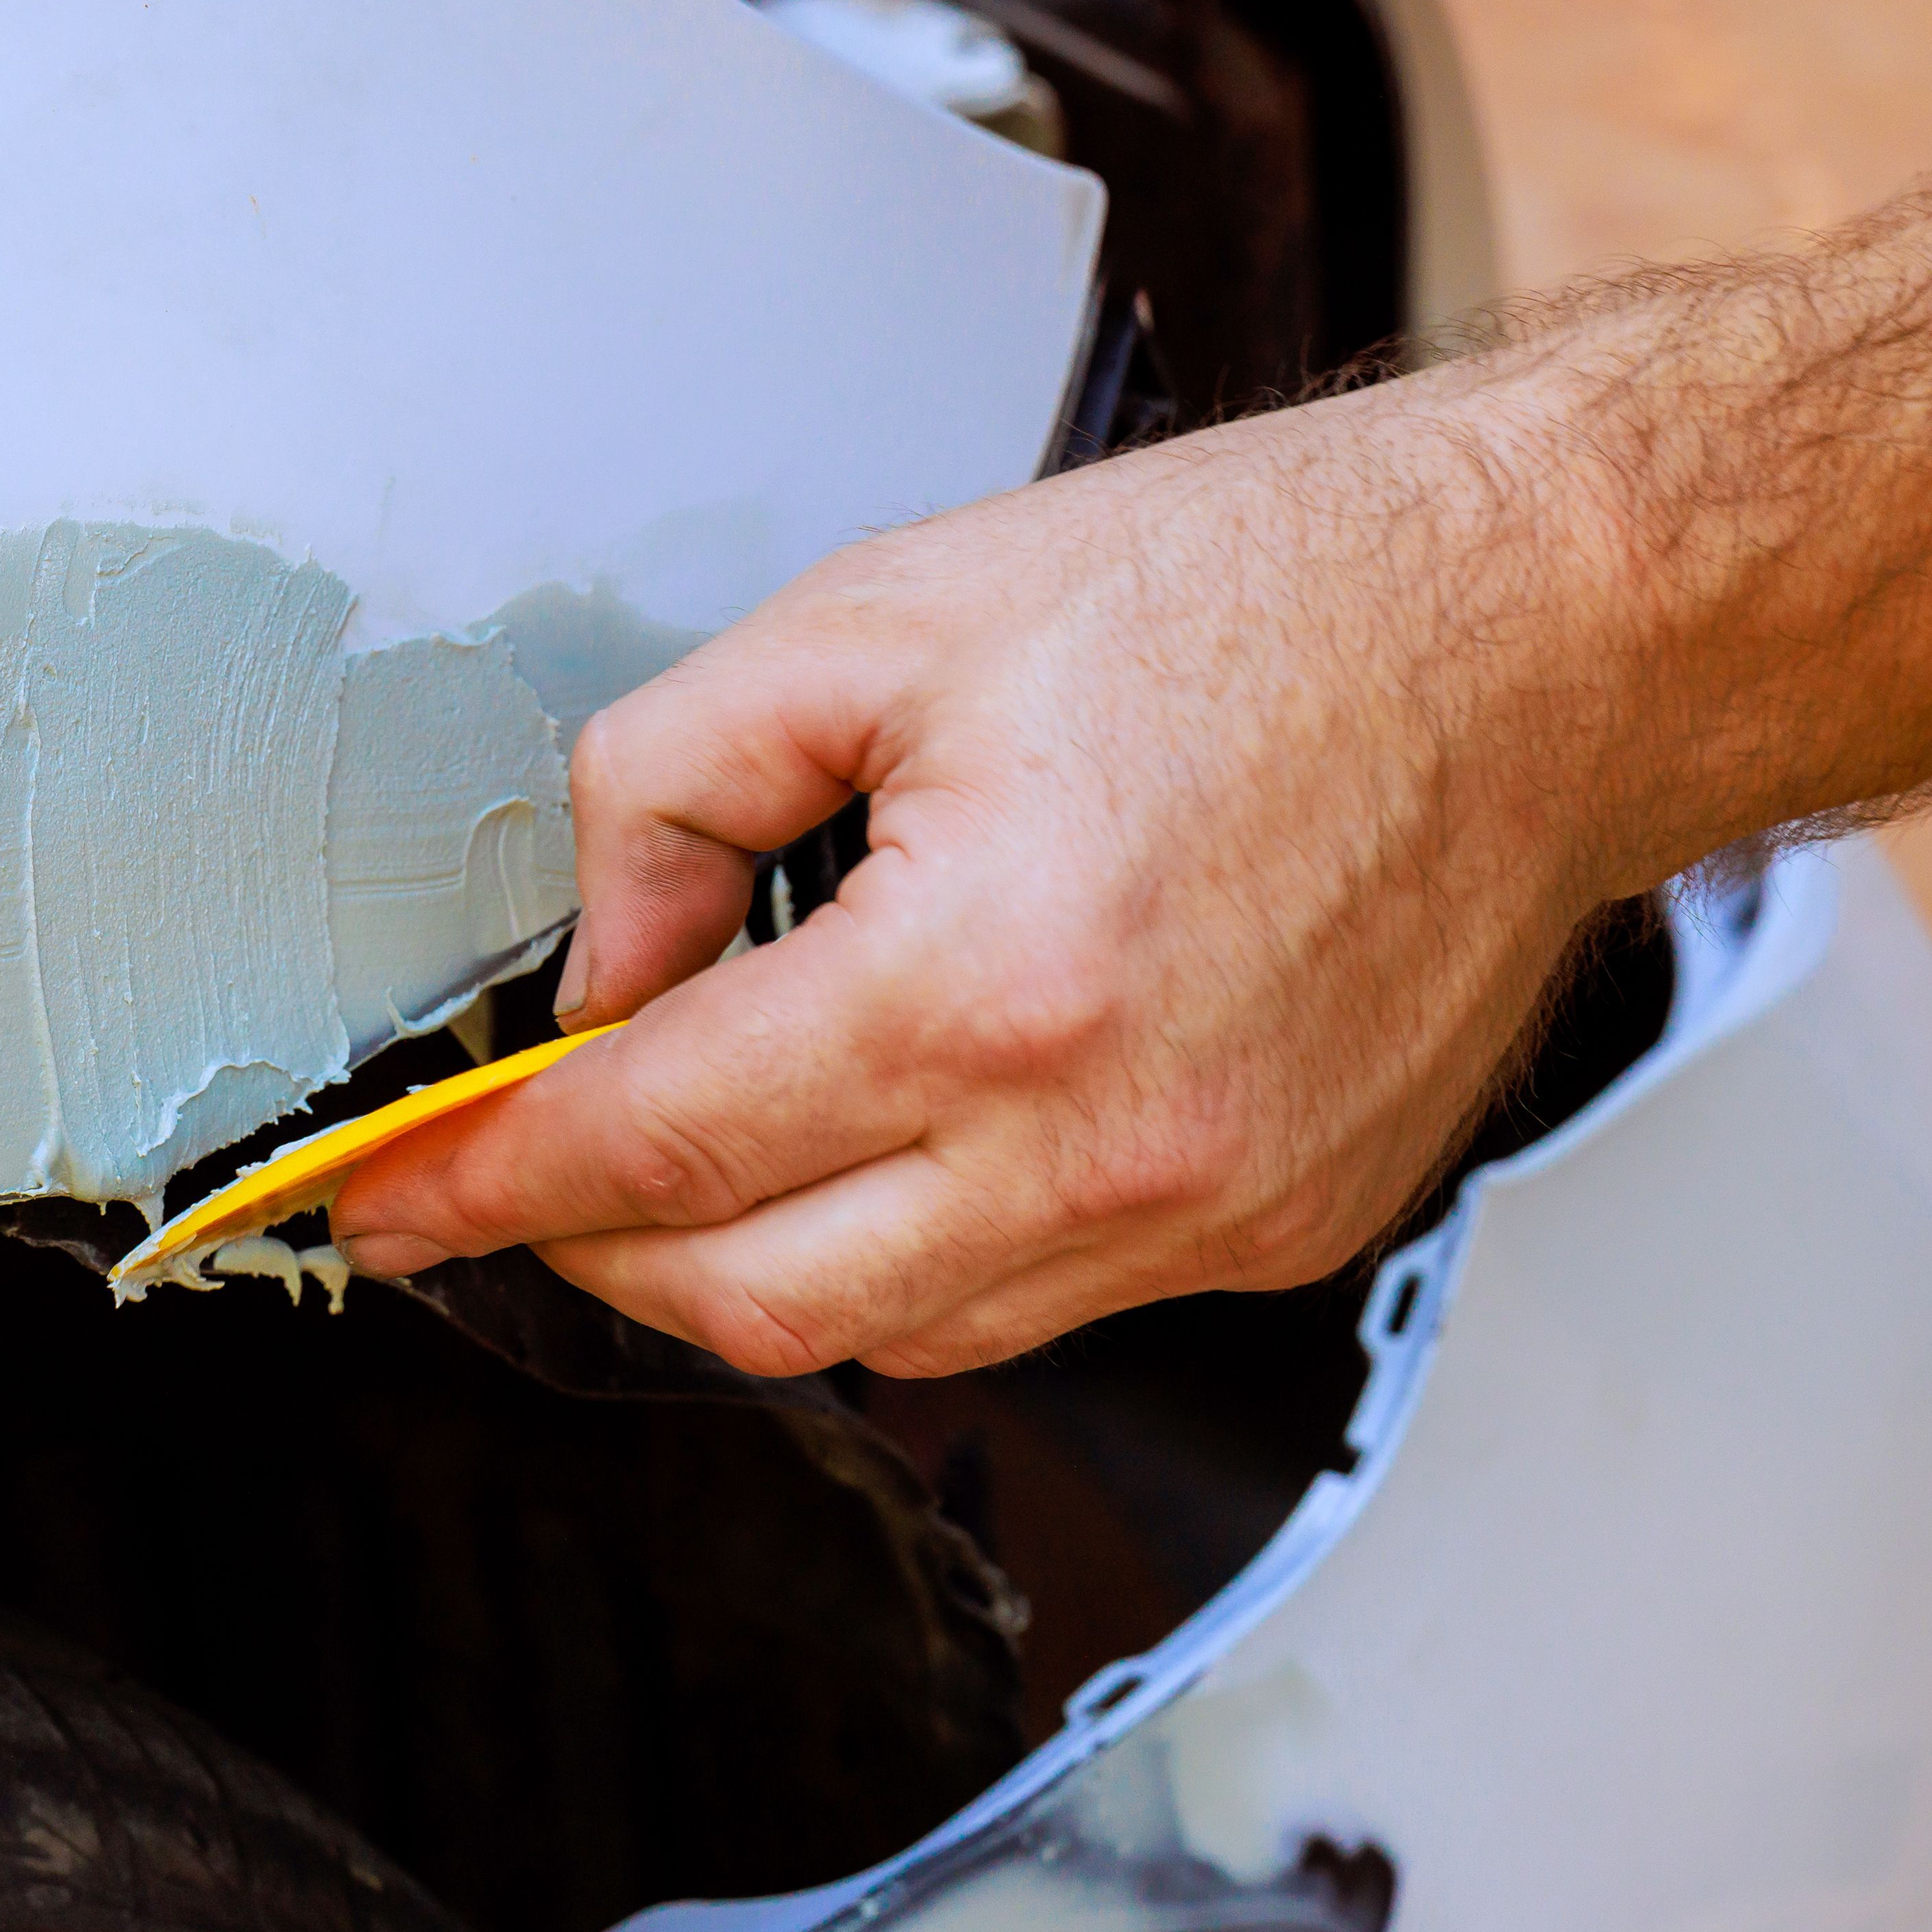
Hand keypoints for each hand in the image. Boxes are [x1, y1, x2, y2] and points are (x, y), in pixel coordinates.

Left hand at [329, 370, 1657, 1377]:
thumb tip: (588, 971)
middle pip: (753, 1298)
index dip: (483, 1180)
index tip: (383, 1199)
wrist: (1549, 636)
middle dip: (594, 1251)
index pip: (652, 1143)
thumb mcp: (883, 614)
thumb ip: (673, 794)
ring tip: (700, 1150)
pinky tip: (899, 1141)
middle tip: (512, 1181)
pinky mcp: (1281, 1234)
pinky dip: (923, 1253)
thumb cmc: (1252, 596)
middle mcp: (1105, 1143)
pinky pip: (1039, 1308)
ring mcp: (1208, 1215)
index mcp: (988, 980)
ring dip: (754, 1263)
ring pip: (891, 1335)